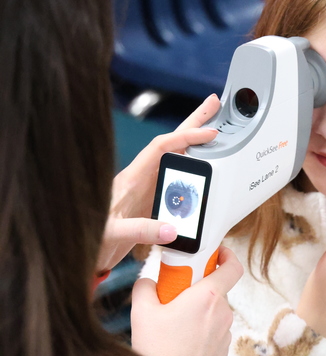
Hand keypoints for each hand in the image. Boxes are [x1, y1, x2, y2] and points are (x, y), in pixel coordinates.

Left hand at [97, 95, 220, 270]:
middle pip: (171, 144)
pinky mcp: (152, 205)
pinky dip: (193, 172)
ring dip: (195, 146)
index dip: (185, 137)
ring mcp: (147, 191)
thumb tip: (172, 228)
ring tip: (214, 131)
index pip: (162, 147)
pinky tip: (205, 170)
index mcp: (132, 178)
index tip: (209, 133)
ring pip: (176, 161)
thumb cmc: (91, 237)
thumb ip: (142, 230)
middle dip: (192, 124)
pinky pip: (177, 183)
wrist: (81, 250)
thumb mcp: (114, 233)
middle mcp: (142, 179)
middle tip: (213, 105)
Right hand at [130, 247, 241, 355]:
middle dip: (196, 289)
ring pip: (212, 313)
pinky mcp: (222, 353)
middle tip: (173, 295)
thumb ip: (145, 287)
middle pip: (215, 290)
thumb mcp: (141, 311)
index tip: (215, 252)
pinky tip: (177, 343)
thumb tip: (149, 282)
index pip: (232, 267)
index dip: (226, 255)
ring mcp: (225, 334)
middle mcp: (222, 313)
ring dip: (196, 312)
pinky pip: (212, 332)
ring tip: (170, 324)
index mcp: (208, 297)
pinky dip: (198, 331)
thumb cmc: (158, 352)